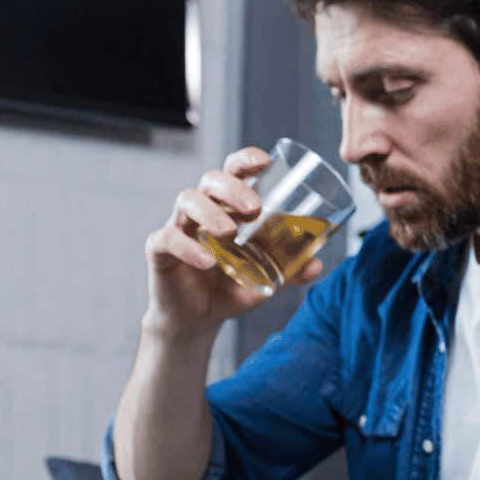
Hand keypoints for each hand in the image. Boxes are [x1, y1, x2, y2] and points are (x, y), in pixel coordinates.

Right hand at [142, 146, 324, 339]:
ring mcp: (178, 227)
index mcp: (227, 208)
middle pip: (210, 179)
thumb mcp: (265, 281)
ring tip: (230, 232)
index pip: (233, 172)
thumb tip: (319, 264)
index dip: (245, 160)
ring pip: (187, 201)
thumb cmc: (229, 289)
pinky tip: (207, 261)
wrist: (196, 320)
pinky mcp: (159, 250)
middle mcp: (201, 211)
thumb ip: (290, 272)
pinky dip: (188, 247)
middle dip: (233, 187)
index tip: (265, 161)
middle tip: (255, 208)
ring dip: (210, 211)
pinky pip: (168, 238)